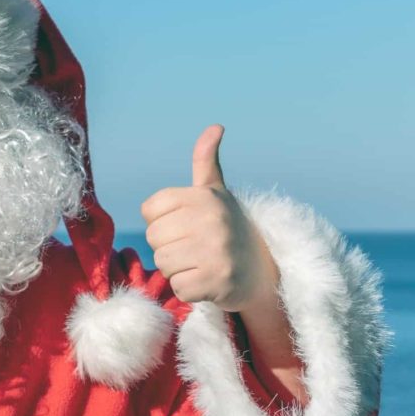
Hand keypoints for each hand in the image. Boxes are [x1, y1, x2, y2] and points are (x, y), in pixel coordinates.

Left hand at [139, 124, 273, 311]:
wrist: (264, 273)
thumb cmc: (228, 229)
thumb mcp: (217, 193)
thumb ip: (206, 161)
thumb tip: (215, 126)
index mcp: (205, 196)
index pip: (150, 209)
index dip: (162, 222)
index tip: (186, 226)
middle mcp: (211, 219)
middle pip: (153, 238)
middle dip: (169, 247)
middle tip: (195, 248)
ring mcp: (215, 250)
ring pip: (162, 263)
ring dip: (177, 269)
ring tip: (201, 263)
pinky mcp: (217, 280)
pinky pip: (177, 287)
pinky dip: (189, 289)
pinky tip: (208, 280)